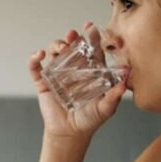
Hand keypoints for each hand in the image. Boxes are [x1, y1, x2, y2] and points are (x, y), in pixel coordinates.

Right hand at [28, 21, 127, 139]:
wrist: (71, 133)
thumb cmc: (90, 120)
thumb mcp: (106, 108)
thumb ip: (114, 95)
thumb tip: (126, 79)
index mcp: (90, 71)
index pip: (91, 50)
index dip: (91, 37)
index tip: (90, 27)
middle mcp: (74, 69)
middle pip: (72, 46)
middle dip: (72, 37)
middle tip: (72, 35)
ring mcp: (57, 74)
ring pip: (54, 52)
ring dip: (56, 44)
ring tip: (60, 47)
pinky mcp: (44, 83)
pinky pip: (36, 68)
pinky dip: (34, 59)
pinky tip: (39, 55)